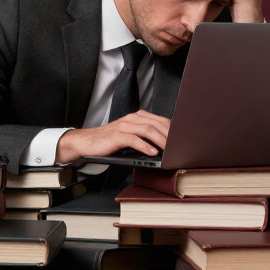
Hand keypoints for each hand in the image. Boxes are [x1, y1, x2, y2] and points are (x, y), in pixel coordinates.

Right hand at [55, 110, 169, 163]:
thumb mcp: (129, 135)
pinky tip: (153, 153)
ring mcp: (124, 126)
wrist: (88, 142)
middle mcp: (132, 118)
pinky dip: (146, 146)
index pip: (160, 120)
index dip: (172, 129)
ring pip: (148, 130)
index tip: (181, 139)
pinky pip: (135, 140)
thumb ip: (144, 135)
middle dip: (169, 136)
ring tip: (169, 150)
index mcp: (136, 117)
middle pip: (156, 124)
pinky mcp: (117, 136)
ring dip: (161, 140)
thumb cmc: (109, 141)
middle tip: (179, 146)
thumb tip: (163, 144)